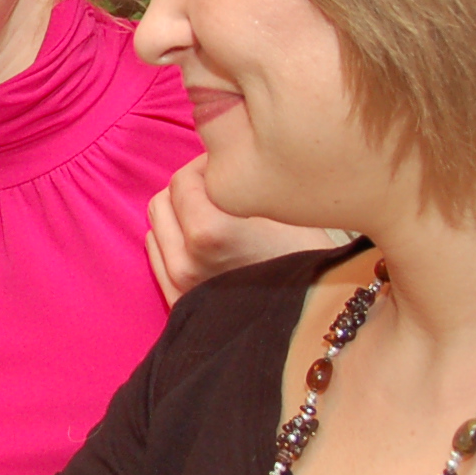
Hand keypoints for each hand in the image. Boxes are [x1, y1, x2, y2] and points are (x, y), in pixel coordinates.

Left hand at [146, 156, 343, 304]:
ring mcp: (179, 287)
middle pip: (163, 201)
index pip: (182, 180)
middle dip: (188, 190)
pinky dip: (174, 242)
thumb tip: (213, 160)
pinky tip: (207, 244)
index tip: (229, 169)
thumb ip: (234, 182)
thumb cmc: (309, 255)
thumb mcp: (278, 206)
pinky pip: (157, 256)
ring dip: (179, 216)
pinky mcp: (179, 304)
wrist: (319, 314)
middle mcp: (186, 262)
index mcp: (209, 233)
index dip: (206, 166)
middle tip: (221, 191)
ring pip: (156, 227)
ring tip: (216, 218)